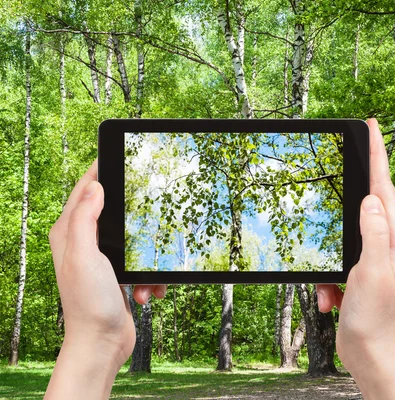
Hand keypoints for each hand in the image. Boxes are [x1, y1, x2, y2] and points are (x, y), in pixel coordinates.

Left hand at [45, 160, 164, 399]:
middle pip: (113, 211)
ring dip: (147, 258)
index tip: (120, 156)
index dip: (100, 171)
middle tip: (152, 209)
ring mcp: (103, 260)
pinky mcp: (119, 275)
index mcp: (69, 233)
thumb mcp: (85, 255)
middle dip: (135, 216)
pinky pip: (142, 264)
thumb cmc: (89, 303)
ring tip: (146, 278)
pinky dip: (150, 278)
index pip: (84, 190)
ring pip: (134, 240)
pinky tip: (148, 292)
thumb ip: (85, 219)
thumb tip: (95, 186)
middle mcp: (84, 243)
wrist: (102, 343)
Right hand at [316, 119, 394, 398]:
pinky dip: (326, 280)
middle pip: (365, 204)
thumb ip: (372, 232)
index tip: (372, 126)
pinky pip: (334, 262)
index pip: (385, 187)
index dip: (378, 154)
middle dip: (348, 195)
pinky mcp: (357, 272)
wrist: (370, 353)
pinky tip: (330, 300)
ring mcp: (372, 257)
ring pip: (342, 236)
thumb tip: (371, 198)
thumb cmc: (375, 317)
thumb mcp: (372, 271)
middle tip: (341, 169)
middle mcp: (387, 243)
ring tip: (331, 291)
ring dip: (329, 261)